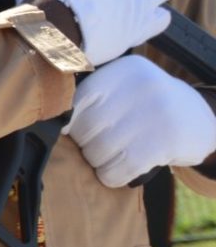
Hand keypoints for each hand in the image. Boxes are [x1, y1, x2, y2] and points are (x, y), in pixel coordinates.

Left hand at [65, 56, 215, 188]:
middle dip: (86, 144)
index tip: (72, 131)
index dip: (67, 122)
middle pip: (84, 129)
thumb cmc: (147, 108)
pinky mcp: (165, 142)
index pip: (76, 101)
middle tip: (102, 144)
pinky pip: (117, 170)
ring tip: (117, 154)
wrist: (202, 119)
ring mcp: (156, 113)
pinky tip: (123, 169)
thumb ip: (91, 98)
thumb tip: (47, 123)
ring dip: (100, 162)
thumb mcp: (124, 89)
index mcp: (123, 70)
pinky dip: (112, 176)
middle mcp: (139, 86)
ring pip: (97, 152)